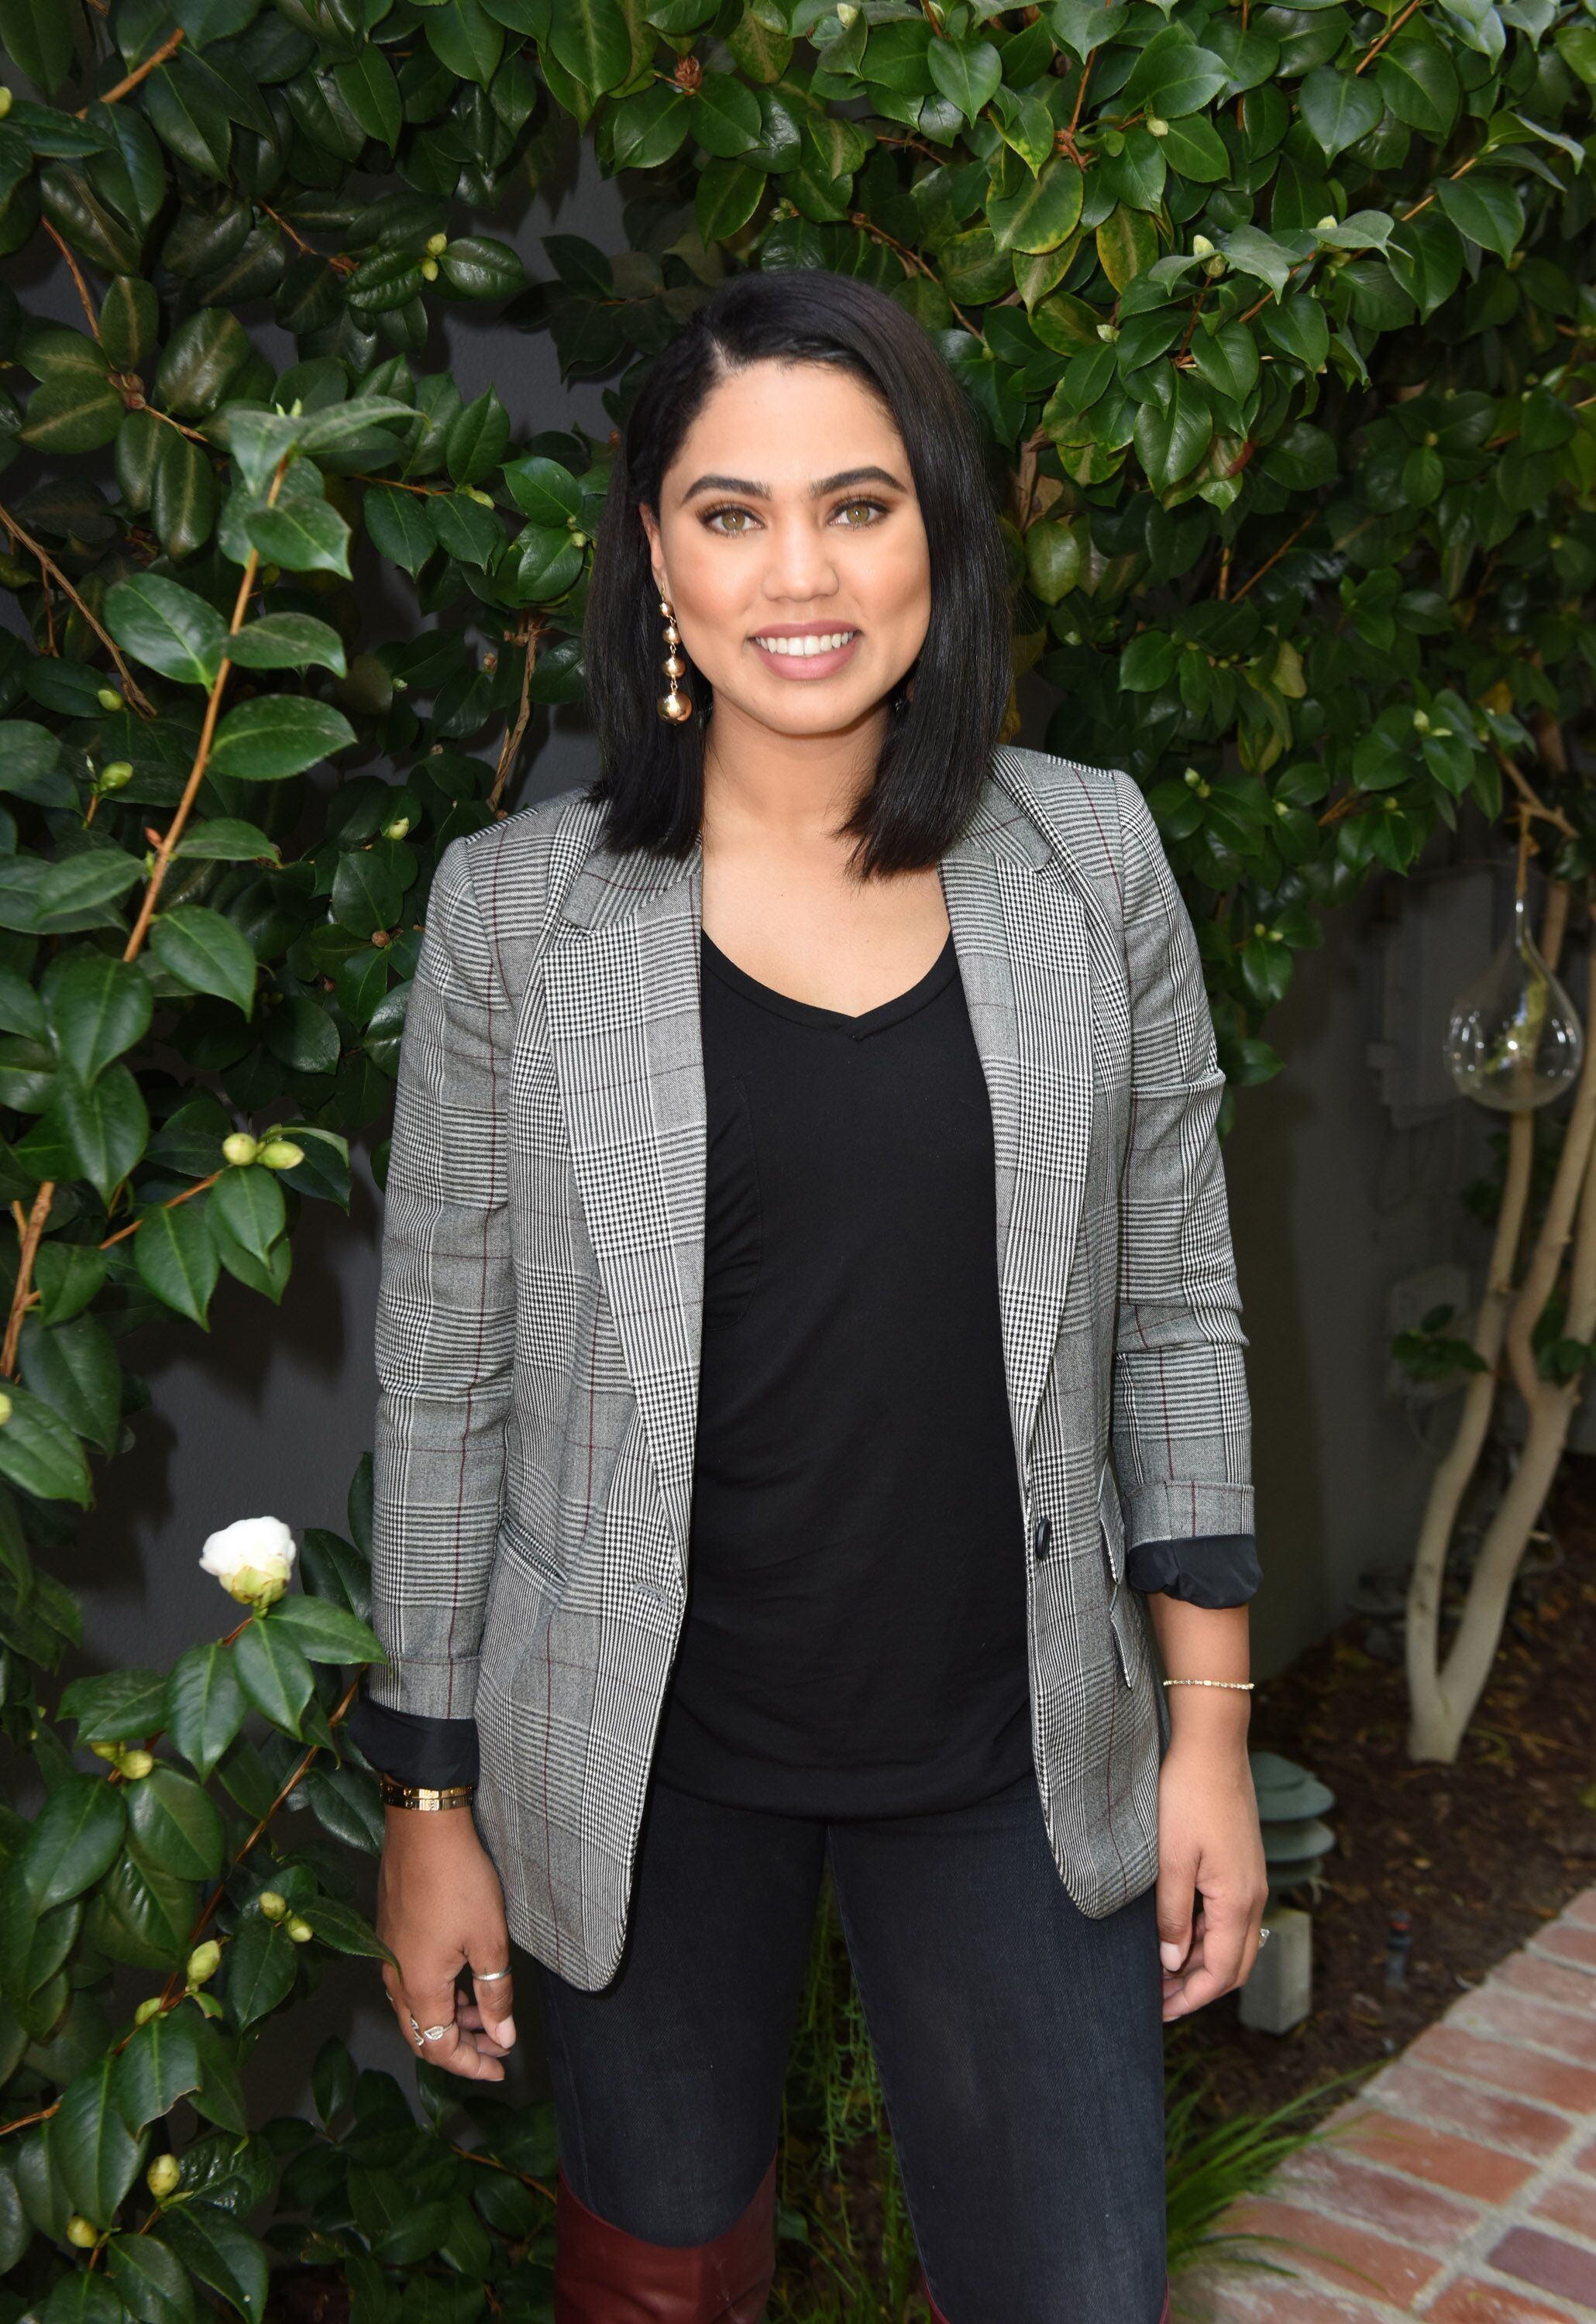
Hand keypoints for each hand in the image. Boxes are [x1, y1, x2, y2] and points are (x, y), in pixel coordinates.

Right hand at [376, 1807, 516, 2078]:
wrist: (423, 1828)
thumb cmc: (459, 1881)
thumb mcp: (489, 1941)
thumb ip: (495, 1995)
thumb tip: (503, 2036)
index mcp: (417, 1988)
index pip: (439, 2048)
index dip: (471, 2064)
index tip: (501, 2067)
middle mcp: (394, 1978)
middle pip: (422, 2034)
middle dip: (460, 2046)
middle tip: (496, 2045)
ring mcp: (387, 1955)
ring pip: (415, 2008)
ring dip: (450, 2018)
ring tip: (486, 2012)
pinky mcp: (389, 1933)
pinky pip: (409, 1982)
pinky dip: (437, 1994)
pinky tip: (462, 1981)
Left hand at [1155, 1737, 1268, 2021]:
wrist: (1213, 1745)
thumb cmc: (1187, 1795)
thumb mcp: (1170, 1859)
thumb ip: (1172, 1915)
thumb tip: (1173, 1963)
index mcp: (1237, 1900)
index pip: (1222, 1972)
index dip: (1192, 1998)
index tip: (1160, 2011)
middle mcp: (1253, 1896)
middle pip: (1234, 1965)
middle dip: (1198, 1988)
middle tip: (1158, 1999)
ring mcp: (1251, 1880)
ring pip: (1233, 1941)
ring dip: (1202, 1962)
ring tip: (1161, 1970)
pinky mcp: (1243, 1865)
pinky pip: (1230, 1917)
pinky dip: (1207, 1935)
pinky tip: (1178, 1932)